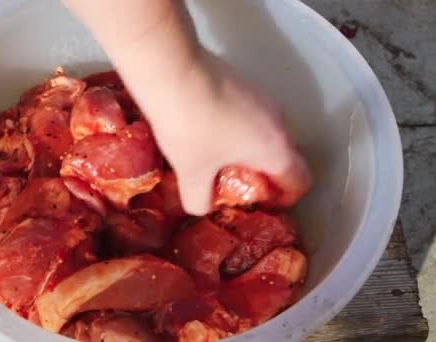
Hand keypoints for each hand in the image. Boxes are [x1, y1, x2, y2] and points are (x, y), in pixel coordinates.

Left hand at [146, 49, 311, 215]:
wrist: (174, 70)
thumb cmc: (190, 128)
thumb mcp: (190, 173)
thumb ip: (199, 200)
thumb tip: (201, 207)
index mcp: (276, 150)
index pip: (300, 182)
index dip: (285, 199)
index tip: (261, 204)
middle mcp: (279, 123)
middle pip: (285, 158)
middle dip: (265, 176)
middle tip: (235, 186)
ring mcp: (265, 99)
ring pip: (268, 134)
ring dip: (251, 151)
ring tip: (218, 160)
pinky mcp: (246, 83)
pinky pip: (253, 116)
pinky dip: (240, 130)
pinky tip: (209, 132)